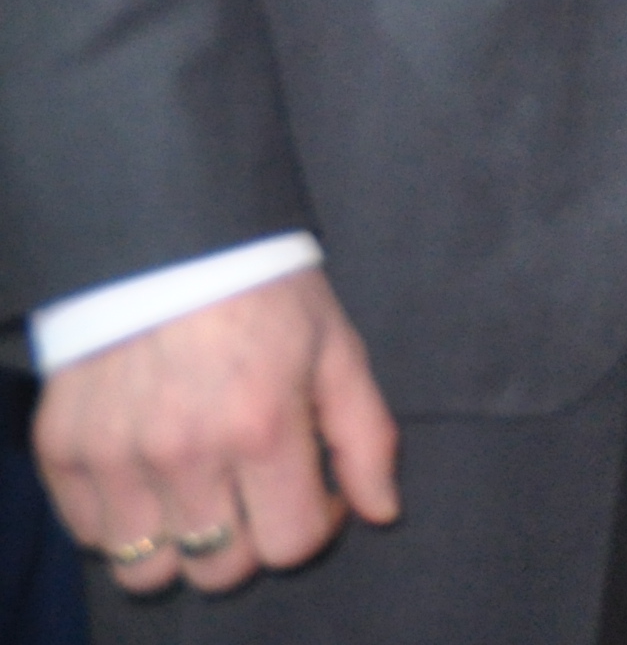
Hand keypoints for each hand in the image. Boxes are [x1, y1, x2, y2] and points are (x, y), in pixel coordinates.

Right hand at [33, 269, 398, 596]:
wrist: (169, 238)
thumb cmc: (266, 293)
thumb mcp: (337, 349)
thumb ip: (365, 437)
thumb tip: (382, 511)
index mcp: (261, 426)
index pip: (288, 545)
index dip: (313, 524)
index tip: (314, 489)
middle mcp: (183, 451)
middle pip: (218, 570)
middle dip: (250, 542)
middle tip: (255, 492)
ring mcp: (115, 454)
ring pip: (146, 568)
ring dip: (180, 544)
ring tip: (200, 493)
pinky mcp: (62, 448)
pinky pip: (89, 533)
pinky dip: (121, 520)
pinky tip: (151, 474)